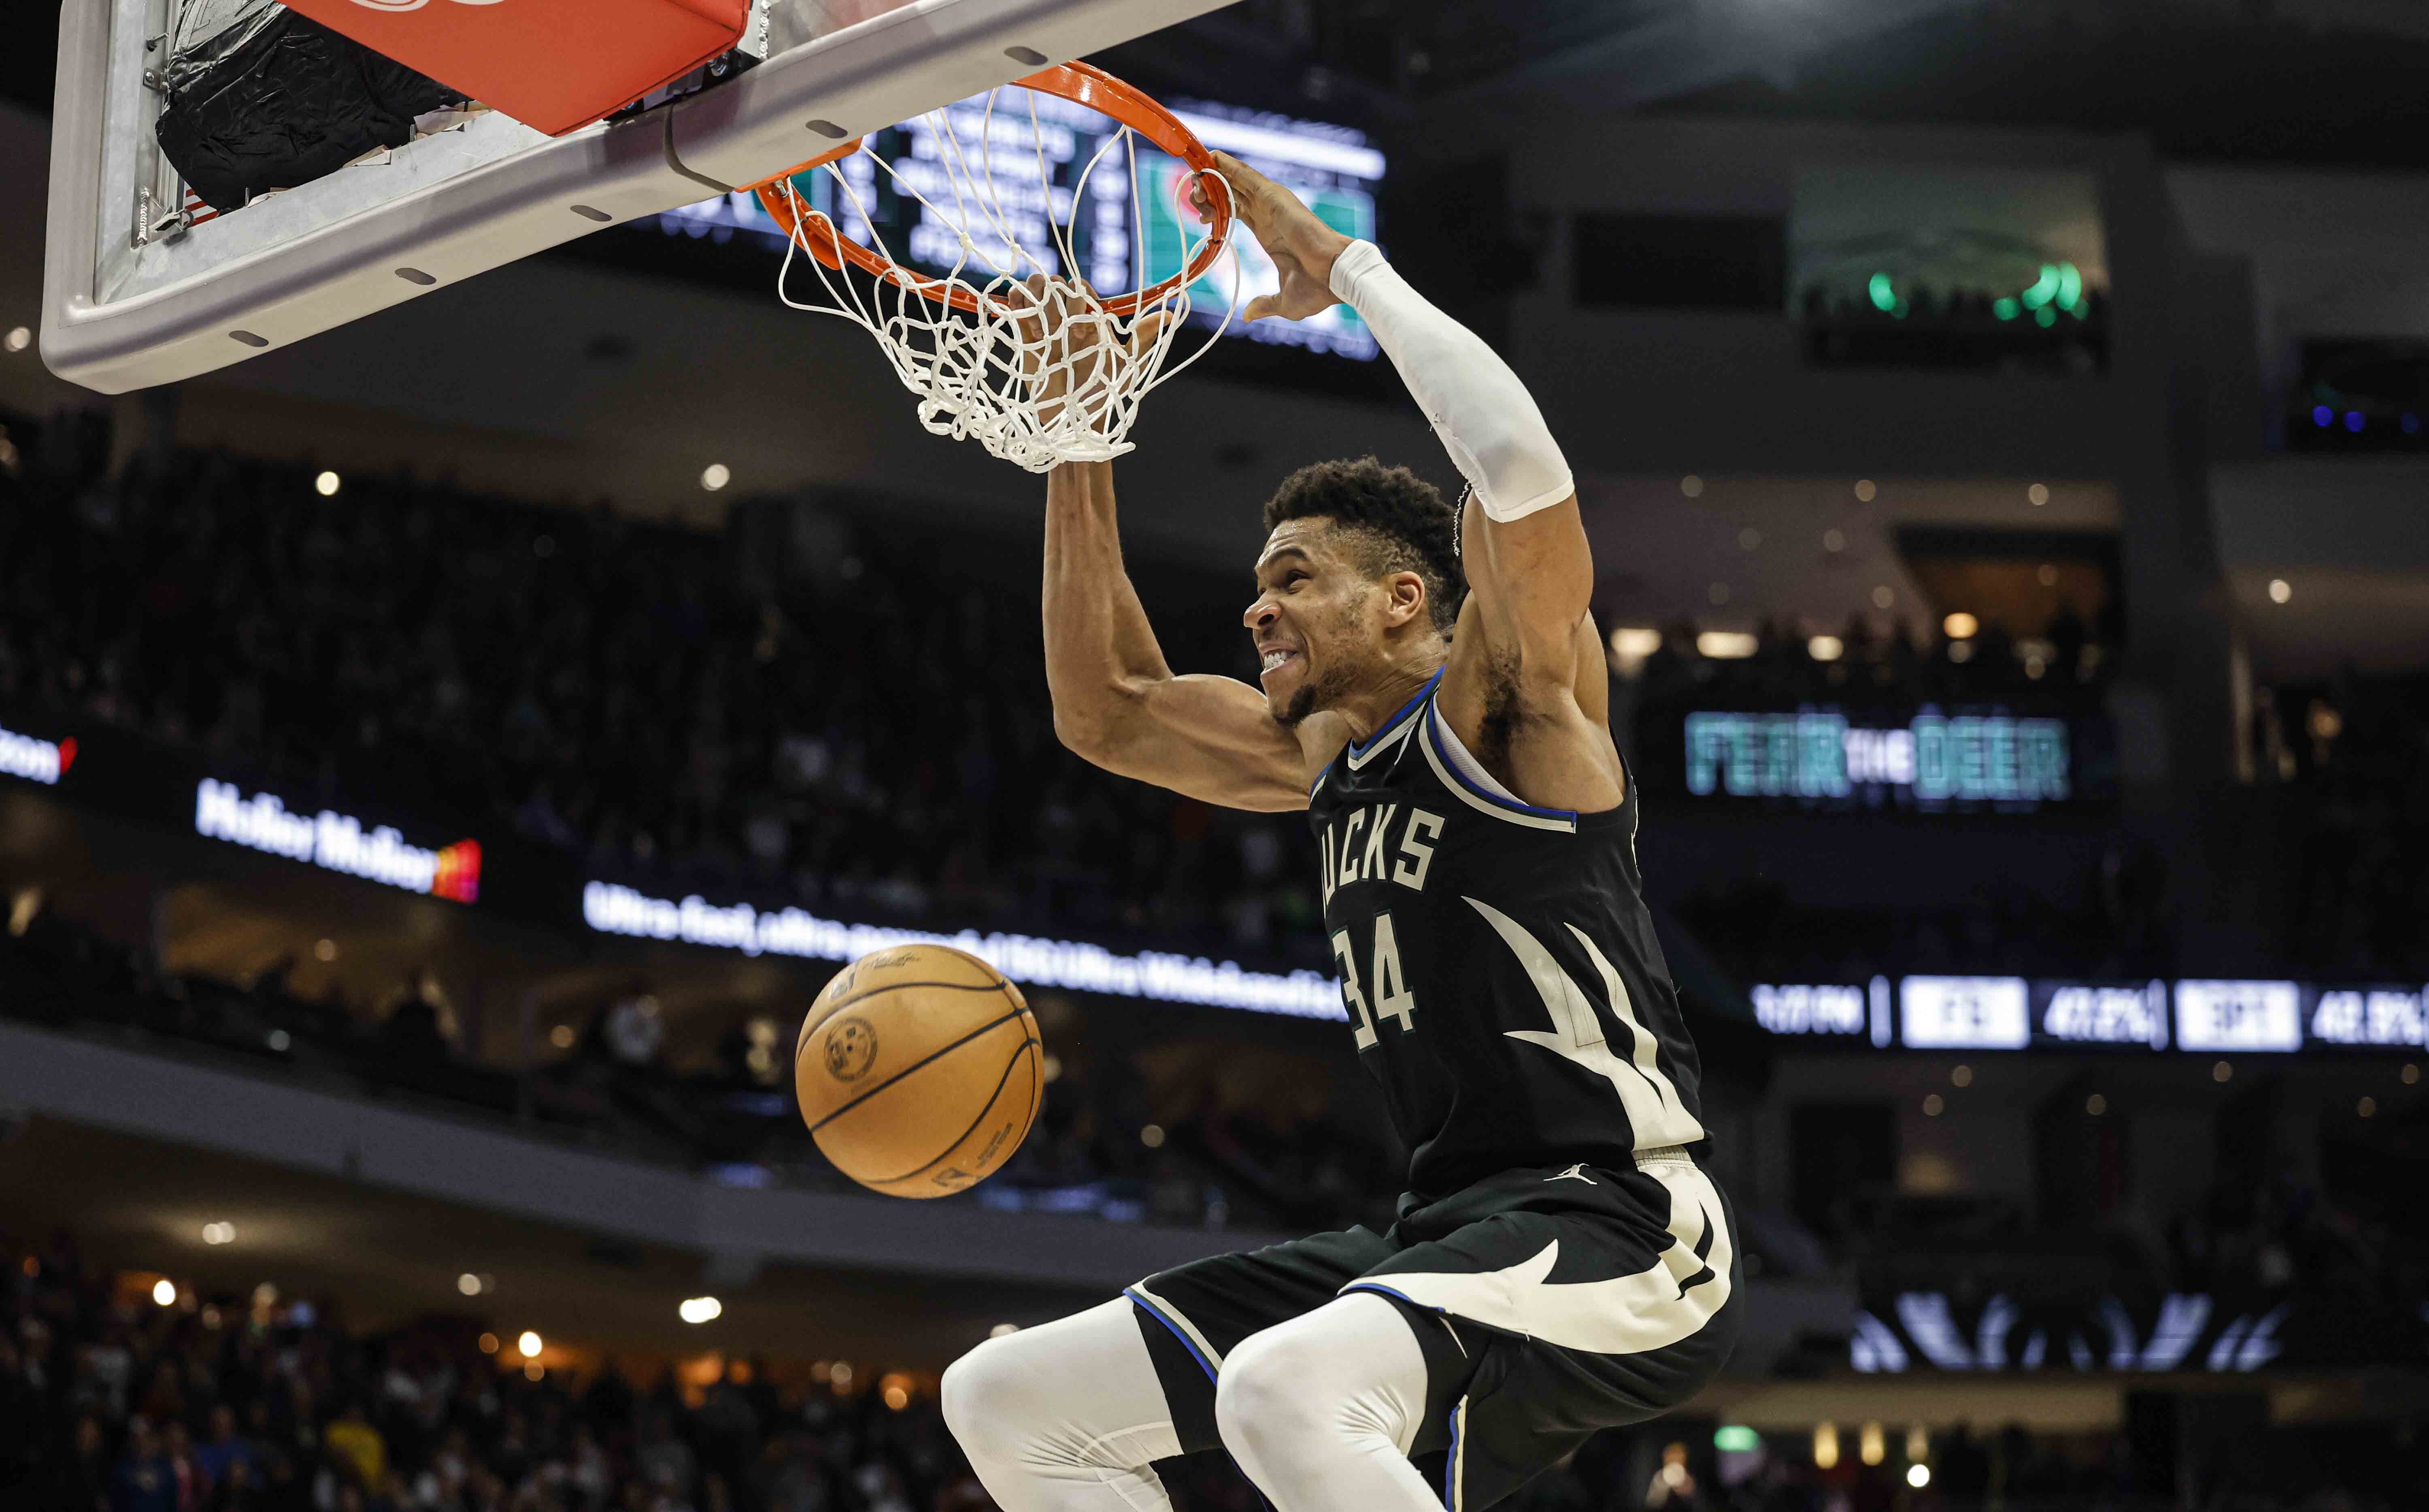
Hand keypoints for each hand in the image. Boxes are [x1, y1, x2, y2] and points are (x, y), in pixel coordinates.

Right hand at [1010, 276, 1166, 433]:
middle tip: (1067, 334)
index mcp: (1090, 318)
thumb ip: (1143, 337)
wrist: (1073, 418)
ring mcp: (1044, 323)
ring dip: (1038, 300)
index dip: (1080, 298)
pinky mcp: (1024, 333)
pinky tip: (1028, 325)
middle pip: (1057, 283)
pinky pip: (1016, 302)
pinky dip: (1017, 301)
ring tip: (1042, 331)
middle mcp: (1066, 317)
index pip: (1081, 287)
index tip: (1085, 329)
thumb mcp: (1127, 364)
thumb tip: (1169, 315)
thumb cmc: (1102, 392)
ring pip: (1036, 287)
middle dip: (1060, 300)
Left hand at [1192, 150, 1352, 322]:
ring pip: (1237, 183)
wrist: (1336, 278)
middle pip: (1233, 195)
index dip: (1217, 210)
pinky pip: (1247, 177)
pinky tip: (1213, 157)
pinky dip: (1230, 166)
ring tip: (1195, 170)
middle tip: (1191, 193)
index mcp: (1269, 234)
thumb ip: (1264, 305)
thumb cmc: (1317, 290)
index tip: (1201, 216)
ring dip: (1215, 175)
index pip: (1238, 213)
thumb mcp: (1283, 303)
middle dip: (1210, 191)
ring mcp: (1273, 204)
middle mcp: (1269, 215)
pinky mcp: (1276, 197)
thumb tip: (1248, 315)